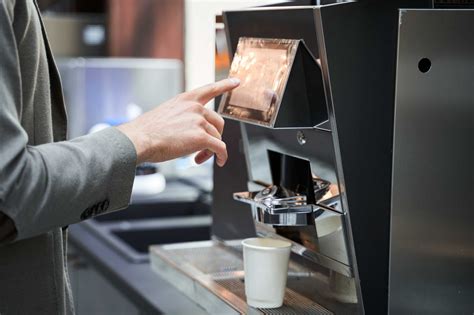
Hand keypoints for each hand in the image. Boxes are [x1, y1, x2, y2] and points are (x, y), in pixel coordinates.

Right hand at [117, 78, 239, 165]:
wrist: (139, 140)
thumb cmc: (146, 132)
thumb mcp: (165, 114)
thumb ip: (182, 117)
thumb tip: (191, 132)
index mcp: (185, 99)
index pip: (209, 89)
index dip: (225, 85)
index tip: (236, 81)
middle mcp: (195, 107)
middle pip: (218, 122)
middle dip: (213, 137)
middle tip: (201, 149)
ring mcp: (199, 121)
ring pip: (217, 138)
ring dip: (210, 150)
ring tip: (198, 158)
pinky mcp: (201, 137)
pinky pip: (220, 148)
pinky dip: (222, 156)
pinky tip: (219, 162)